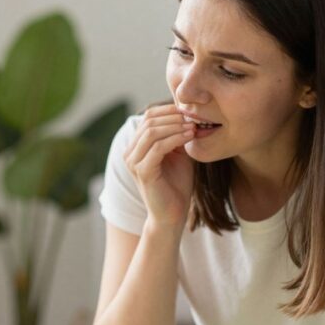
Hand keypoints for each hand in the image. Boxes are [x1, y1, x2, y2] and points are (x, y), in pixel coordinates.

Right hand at [124, 103, 196, 226]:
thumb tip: (189, 112)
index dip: (169, 110)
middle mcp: (130, 153)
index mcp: (136, 146)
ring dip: (175, 126)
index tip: (190, 110)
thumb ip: (178, 134)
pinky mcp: (143, 172)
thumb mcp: (178, 153)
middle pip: (149, 121)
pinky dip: (175, 139)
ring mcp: (133, 163)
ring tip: (193, 126)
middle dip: (173, 116)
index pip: (149, 116)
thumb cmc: (177, 185)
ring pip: (152, 132)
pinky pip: (158, 147)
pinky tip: (189, 137)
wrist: (173, 214)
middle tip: (194, 117)